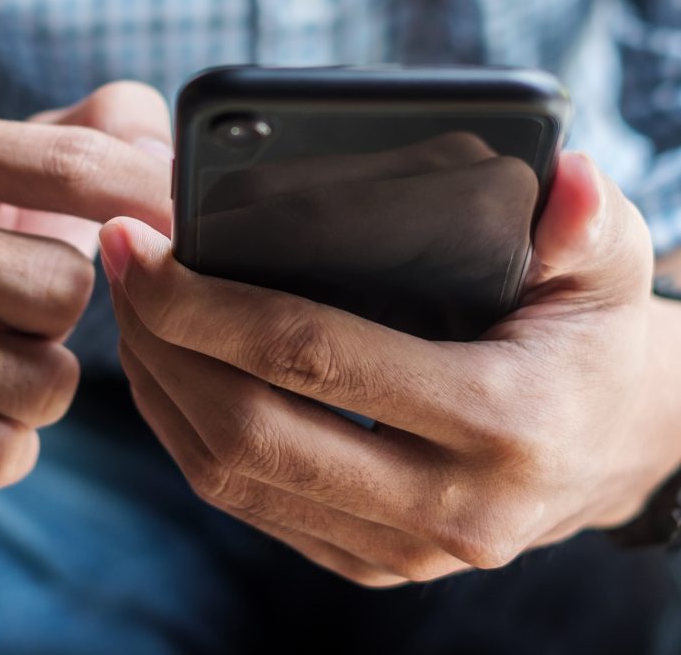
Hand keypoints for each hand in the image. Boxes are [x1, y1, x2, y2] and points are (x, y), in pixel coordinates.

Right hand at [0, 81, 171, 521]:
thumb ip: (80, 133)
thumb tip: (169, 154)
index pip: (74, 166)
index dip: (153, 199)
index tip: (187, 229)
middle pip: (67, 289)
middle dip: (62, 310)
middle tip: (12, 307)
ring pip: (47, 382)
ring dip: (38, 380)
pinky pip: (3, 451)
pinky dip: (5, 441)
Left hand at [101, 152, 680, 586]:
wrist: (615, 444)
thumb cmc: (597, 342)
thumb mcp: (608, 270)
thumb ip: (588, 223)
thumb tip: (564, 179)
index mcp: (499, 420)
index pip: (312, 356)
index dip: (207, 301)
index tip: (144, 244)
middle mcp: (446, 504)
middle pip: (250, 429)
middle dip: (163, 343)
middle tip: (123, 268)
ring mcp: (402, 547)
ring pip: (234, 478)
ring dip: (163, 389)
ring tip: (133, 312)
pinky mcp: (373, 559)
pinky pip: (250, 504)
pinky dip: (191, 437)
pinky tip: (172, 372)